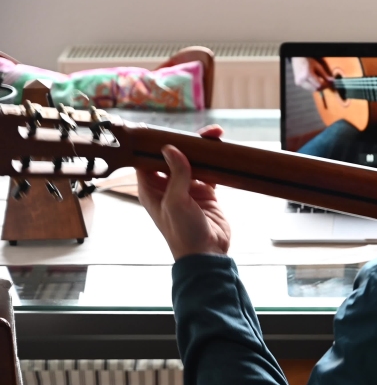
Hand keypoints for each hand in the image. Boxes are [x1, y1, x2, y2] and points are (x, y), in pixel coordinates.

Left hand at [136, 125, 231, 260]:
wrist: (207, 254)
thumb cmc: (183, 233)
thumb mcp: (176, 202)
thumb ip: (176, 174)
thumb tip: (171, 148)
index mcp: (151, 189)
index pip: (147, 160)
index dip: (155, 145)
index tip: (165, 130)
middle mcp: (168, 187)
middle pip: (173, 157)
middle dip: (185, 143)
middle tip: (200, 132)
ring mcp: (188, 189)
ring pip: (193, 162)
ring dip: (203, 150)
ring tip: (215, 136)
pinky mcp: (206, 193)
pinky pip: (210, 172)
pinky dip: (215, 162)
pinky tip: (221, 152)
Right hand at [292, 57, 333, 91]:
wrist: (298, 59)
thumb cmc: (307, 61)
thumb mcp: (318, 66)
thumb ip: (325, 74)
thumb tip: (331, 80)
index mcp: (307, 75)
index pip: (318, 85)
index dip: (325, 85)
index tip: (328, 83)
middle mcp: (302, 80)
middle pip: (315, 89)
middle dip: (321, 87)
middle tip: (325, 83)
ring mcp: (299, 82)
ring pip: (311, 89)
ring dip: (316, 87)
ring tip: (319, 81)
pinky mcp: (298, 83)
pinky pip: (307, 88)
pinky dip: (312, 86)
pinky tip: (313, 81)